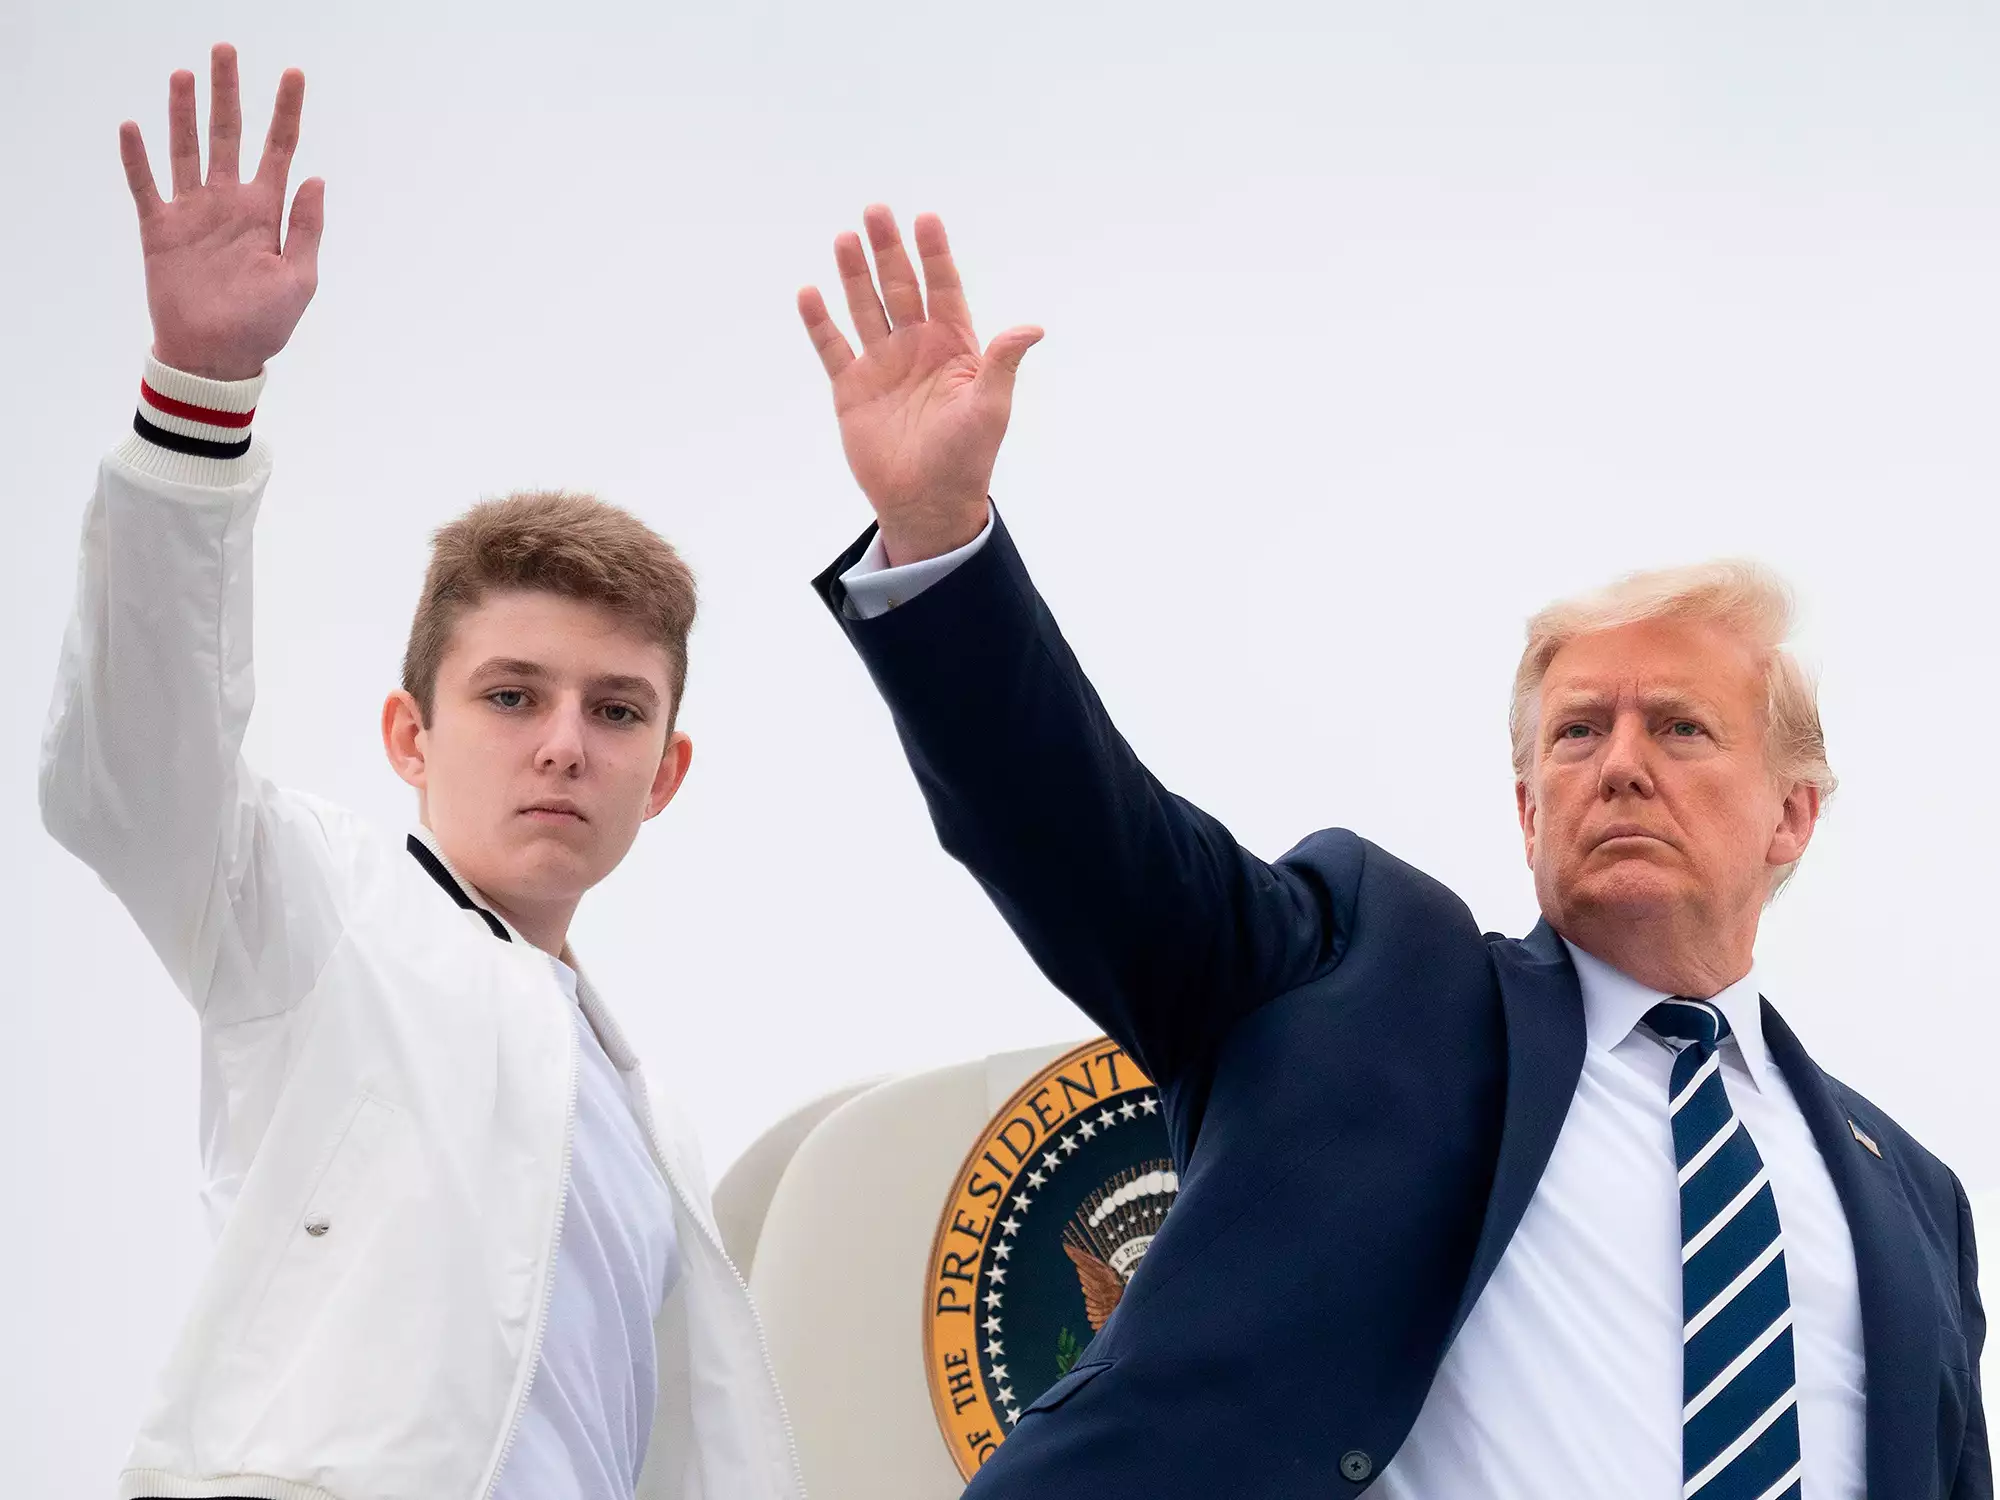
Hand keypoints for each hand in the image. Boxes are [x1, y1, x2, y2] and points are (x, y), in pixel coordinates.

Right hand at [121, 44, 323, 381]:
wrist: (216, 358)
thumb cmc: (263, 326)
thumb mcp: (299, 280)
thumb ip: (306, 228)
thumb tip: (315, 178)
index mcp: (267, 212)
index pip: (279, 150)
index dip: (287, 112)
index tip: (294, 74)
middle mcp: (229, 203)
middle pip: (228, 135)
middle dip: (229, 93)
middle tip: (226, 49)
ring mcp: (193, 213)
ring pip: (186, 150)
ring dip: (184, 113)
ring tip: (185, 75)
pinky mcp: (160, 230)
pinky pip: (146, 186)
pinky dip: (137, 158)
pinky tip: (133, 127)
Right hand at [798, 207, 1041, 565]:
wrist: (927, 503)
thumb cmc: (967, 458)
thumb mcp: (990, 408)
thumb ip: (1002, 363)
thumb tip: (1032, 328)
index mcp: (953, 347)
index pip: (943, 289)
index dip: (934, 255)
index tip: (926, 219)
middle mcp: (916, 348)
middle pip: (901, 287)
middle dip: (889, 250)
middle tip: (876, 211)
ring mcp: (882, 365)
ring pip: (866, 307)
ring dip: (855, 274)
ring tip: (845, 238)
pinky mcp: (852, 388)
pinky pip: (832, 347)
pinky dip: (820, 321)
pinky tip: (810, 292)